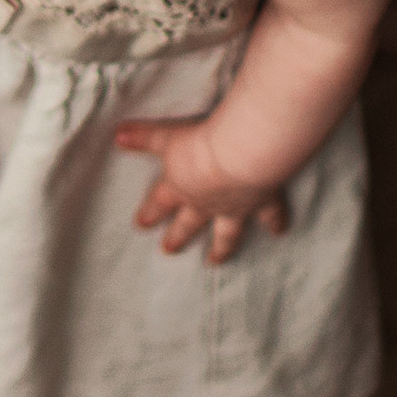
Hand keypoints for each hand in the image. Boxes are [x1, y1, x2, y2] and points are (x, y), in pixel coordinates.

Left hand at [113, 117, 291, 263]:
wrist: (241, 154)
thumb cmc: (201, 143)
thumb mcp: (166, 135)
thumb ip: (142, 137)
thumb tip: (116, 135)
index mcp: (180, 187)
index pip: (159, 203)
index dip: (149, 213)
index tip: (141, 226)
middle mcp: (205, 203)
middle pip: (188, 224)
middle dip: (177, 236)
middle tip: (168, 251)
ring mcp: (234, 207)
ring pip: (226, 233)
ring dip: (220, 248)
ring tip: (215, 261)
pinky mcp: (262, 202)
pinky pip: (269, 217)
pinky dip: (276, 224)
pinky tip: (280, 233)